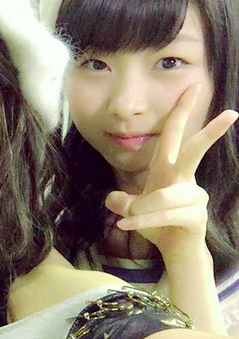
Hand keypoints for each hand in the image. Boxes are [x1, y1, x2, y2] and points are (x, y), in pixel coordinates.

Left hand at [105, 85, 238, 265]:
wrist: (175, 252)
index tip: (193, 86)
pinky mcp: (196, 216)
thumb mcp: (133, 211)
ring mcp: (194, 197)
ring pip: (160, 197)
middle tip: (232, 112)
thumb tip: (111, 199)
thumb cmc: (158, 225)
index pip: (175, 135)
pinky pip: (163, 215)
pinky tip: (125, 226)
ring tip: (127, 220)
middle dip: (211, 131)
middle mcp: (185, 179)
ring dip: (138, 211)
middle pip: (194, 150)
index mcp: (170, 170)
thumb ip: (122, 202)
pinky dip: (141, 222)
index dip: (181, 111)